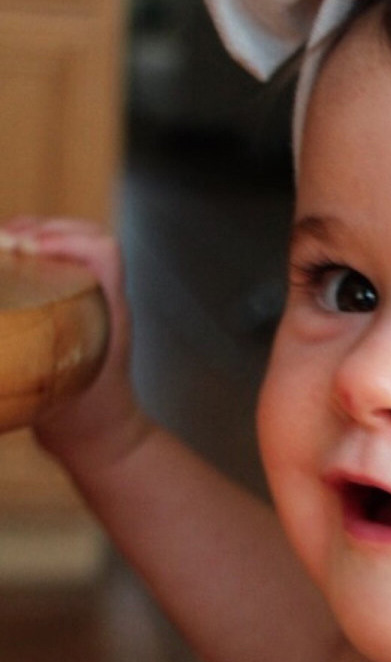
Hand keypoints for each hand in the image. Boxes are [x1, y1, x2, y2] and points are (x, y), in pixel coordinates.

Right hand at [0, 217, 149, 470]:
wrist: (103, 433)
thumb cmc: (82, 419)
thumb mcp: (50, 403)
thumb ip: (14, 388)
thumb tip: (0, 356)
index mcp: (108, 310)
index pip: (104, 252)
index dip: (67, 239)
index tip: (27, 248)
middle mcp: (105, 297)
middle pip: (88, 236)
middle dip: (42, 228)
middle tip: (3, 241)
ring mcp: (93, 298)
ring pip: (76, 243)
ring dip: (37, 233)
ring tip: (2, 243)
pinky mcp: (75, 304)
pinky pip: (62, 261)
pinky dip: (34, 251)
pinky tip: (7, 259)